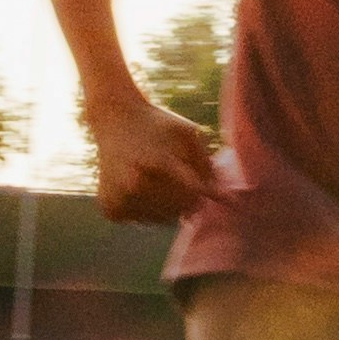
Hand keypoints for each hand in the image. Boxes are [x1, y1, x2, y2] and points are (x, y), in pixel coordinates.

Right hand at [81, 80, 217, 226]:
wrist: (114, 118)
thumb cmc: (158, 125)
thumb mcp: (187, 135)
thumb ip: (207, 167)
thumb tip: (228, 201)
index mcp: (156, 164)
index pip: (194, 195)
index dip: (203, 193)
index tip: (203, 186)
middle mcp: (134, 185)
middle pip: (180, 210)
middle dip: (187, 200)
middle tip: (180, 181)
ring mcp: (119, 199)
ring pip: (162, 220)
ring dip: (169, 207)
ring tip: (160, 181)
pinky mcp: (110, 209)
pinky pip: (143, 221)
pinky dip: (149, 210)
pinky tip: (143, 188)